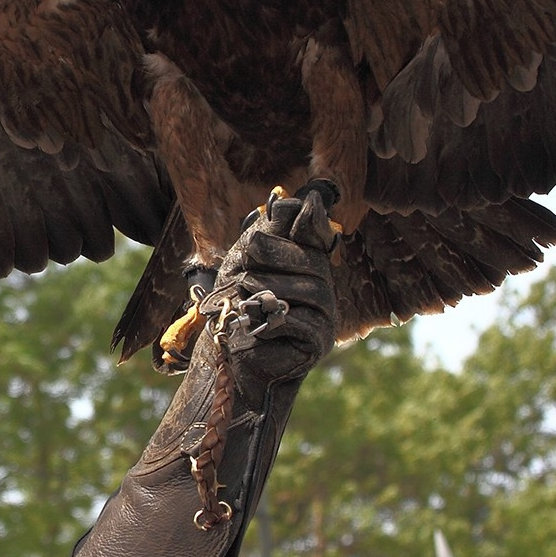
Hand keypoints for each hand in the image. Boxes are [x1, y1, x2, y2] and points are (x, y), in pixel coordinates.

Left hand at [207, 183, 338, 391]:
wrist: (230, 356)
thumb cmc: (237, 307)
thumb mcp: (247, 262)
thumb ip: (271, 232)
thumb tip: (302, 200)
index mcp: (306, 258)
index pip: (313, 228)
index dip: (297, 220)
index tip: (269, 225)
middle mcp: (322, 282)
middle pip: (309, 257)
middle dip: (270, 258)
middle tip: (242, 272)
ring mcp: (325, 312)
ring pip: (309, 288)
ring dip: (267, 291)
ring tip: (245, 302)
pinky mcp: (320, 340)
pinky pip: (303, 319)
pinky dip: (274, 320)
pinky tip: (258, 323)